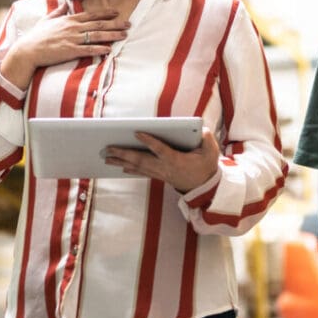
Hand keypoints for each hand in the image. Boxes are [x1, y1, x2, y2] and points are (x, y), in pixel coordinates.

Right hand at [0, 6, 128, 86]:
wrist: (27, 50)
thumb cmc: (36, 36)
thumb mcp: (47, 19)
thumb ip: (58, 11)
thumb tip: (64, 2)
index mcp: (68, 19)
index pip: (91, 14)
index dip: (106, 13)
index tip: (117, 12)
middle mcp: (72, 28)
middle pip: (98, 24)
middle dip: (115, 24)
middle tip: (128, 24)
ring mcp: (72, 39)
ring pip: (97, 36)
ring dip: (112, 35)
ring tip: (124, 35)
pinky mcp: (70, 51)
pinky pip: (88, 50)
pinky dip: (100, 49)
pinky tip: (109, 49)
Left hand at [104, 128, 220, 192]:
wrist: (204, 187)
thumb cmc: (206, 166)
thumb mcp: (211, 152)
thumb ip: (207, 140)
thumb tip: (203, 131)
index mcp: (176, 160)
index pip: (160, 149)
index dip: (148, 141)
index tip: (136, 132)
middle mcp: (164, 168)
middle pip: (141, 160)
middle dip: (123, 154)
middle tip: (108, 149)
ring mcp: (160, 173)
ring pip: (138, 167)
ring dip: (121, 162)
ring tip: (107, 157)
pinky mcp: (159, 175)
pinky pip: (141, 172)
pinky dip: (129, 168)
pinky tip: (119, 166)